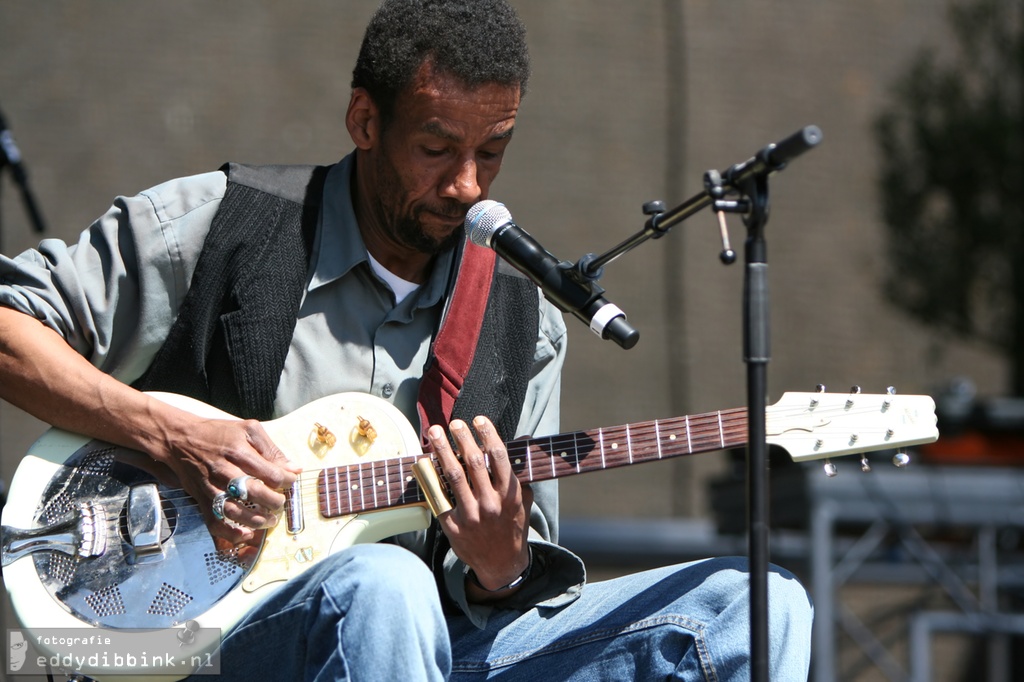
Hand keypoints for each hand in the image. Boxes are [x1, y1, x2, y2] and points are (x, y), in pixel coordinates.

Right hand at [159, 416, 301, 542]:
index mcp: (239, 452)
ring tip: (269, 520)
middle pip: (255, 493)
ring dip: (256, 520)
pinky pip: (215, 522)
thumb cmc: (218, 433)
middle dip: (274, 502)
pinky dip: (231, 532)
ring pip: (235, 511)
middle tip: (280, 503)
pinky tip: (246, 533)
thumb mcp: (248, 430)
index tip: (290, 482)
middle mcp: (225, 471)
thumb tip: (294, 468)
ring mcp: (212, 488)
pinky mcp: (202, 499)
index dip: (286, 481)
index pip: (271, 474)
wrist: (180, 439)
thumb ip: (272, 449)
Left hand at [426, 416, 531, 597]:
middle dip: (462, 438)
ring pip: (453, 475)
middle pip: (473, 462)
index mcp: (509, 494)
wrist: (501, 563)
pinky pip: (439, 496)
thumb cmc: (511, 526)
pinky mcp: (453, 526)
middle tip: (454, 422)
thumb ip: (520, 471)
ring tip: (435, 432)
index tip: (478, 419)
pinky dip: (431, 477)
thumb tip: (521, 440)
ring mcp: (470, 515)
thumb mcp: (523, 500)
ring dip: (442, 450)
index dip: (487, 434)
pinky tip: (425, 462)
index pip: (498, 456)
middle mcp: (490, 503)